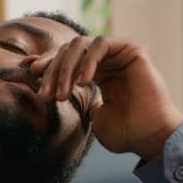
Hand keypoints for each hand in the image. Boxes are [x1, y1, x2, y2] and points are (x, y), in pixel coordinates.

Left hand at [26, 34, 182, 160]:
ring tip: (63, 93)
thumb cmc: (126, 134)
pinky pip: (101, 45)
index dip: (49, 65)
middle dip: (53, 71)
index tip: (32, 76)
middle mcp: (111, 59)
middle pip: (71, 50)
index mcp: (102, 72)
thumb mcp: (93, 116)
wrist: (149, 138)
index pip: (69, 59)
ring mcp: (122, 53)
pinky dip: (88, 61)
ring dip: (66, 68)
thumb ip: (78, 101)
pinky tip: (84, 83)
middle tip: (44, 94)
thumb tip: (55, 89)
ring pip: (82, 45)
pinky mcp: (134, 49)